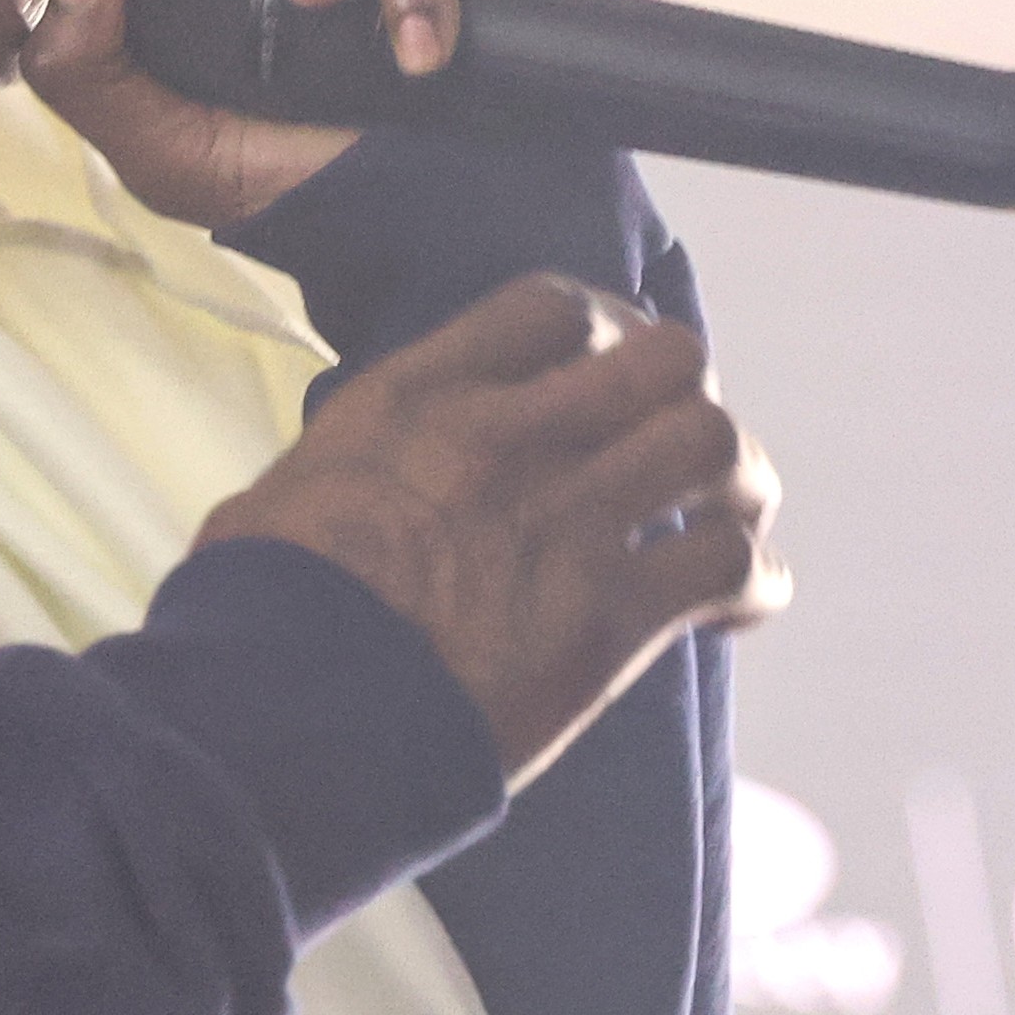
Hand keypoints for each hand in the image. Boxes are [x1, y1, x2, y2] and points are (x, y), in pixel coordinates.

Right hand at [197, 274, 790, 786]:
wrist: (290, 707)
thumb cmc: (265, 606)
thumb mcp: (294, 484)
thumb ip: (356, 456)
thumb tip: (350, 473)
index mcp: (422, 395)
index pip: (554, 306)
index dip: (602, 329)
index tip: (606, 369)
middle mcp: (506, 436)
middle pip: (664, 356)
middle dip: (683, 394)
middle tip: (670, 443)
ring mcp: (565, 521)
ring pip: (713, 443)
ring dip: (734, 481)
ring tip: (722, 516)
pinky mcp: (608, 618)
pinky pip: (728, 566)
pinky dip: (749, 583)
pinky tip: (731, 609)